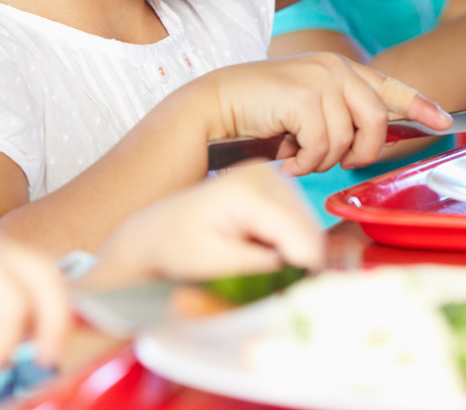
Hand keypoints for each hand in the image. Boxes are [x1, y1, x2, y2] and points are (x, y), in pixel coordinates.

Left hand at [84, 165, 323, 288]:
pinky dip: (287, 242)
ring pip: (307, 225)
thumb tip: (302, 266)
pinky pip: (297, 221)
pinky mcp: (272, 184)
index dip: (302, 268)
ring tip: (257, 263)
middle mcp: (264, 173)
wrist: (156, 233)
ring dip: (293, 251)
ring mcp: (270, 175)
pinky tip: (260, 249)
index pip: (300, 234)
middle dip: (298, 260)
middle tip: (269, 282)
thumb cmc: (175, 249)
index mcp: (247, 191)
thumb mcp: (213, 264)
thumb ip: (259, 266)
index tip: (286, 292)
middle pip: (308, 227)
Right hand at [201, 54, 450, 174]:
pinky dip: (305, 162)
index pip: (390, 87)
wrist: (215, 107)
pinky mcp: (304, 96)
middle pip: (377, 121)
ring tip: (299, 156)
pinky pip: (323, 146)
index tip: (444, 122)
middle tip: (338, 164)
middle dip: (362, 152)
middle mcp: (334, 68)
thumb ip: (342, 118)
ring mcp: (320, 79)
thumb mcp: (309, 113)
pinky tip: (287, 159)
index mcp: (339, 69)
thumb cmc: (260, 115)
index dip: (420, 106)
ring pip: (348, 140)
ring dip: (323, 161)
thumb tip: (376, 140)